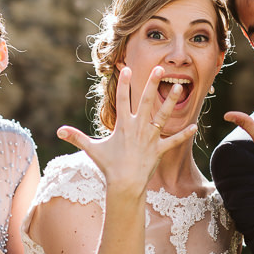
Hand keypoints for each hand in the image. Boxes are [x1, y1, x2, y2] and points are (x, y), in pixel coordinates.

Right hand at [57, 65, 195, 196]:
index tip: (126, 68)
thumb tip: (59, 131)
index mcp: (123, 124)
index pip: (123, 99)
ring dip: (171, 102)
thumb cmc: (108, 166)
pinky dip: (184, 135)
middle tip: (160, 69)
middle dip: (153, 84)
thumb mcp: (92, 149)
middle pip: (146, 101)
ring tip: (180, 88)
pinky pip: (174, 141)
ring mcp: (150, 138)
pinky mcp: (159, 150)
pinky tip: (195, 127)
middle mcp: (138, 127)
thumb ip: (77, 137)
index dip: (124, 83)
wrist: (124, 184)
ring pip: (163, 116)